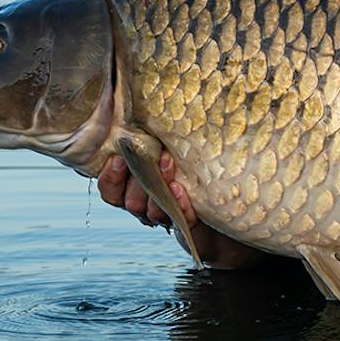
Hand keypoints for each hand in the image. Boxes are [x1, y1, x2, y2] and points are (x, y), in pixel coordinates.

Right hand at [97, 150, 263, 269]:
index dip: (110, 177)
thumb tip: (144, 113)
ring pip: (150, 211)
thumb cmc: (195, 167)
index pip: (111, 190)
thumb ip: (155, 140)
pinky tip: (181, 189)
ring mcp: (169, 218)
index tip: (118, 157)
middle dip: (137, 179)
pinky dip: (180, 203)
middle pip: (128, 201)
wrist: (229, 203)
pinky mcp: (190, 227)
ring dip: (156, 189)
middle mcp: (149, 206)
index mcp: (136, 189)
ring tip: (167, 162)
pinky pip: (181, 218)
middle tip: (148, 156)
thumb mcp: (170, 150)